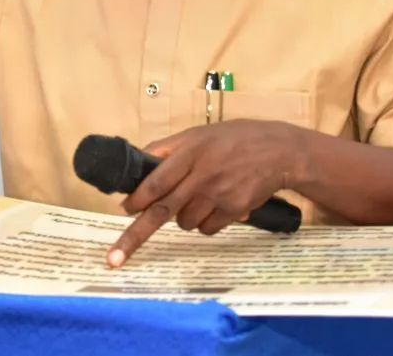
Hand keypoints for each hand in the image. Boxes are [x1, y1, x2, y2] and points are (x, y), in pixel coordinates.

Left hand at [107, 120, 303, 267]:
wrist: (278, 151)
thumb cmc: (233, 139)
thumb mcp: (197, 133)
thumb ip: (166, 147)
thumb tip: (138, 161)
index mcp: (189, 154)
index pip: (156, 182)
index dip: (137, 199)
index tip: (123, 210)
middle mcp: (201, 177)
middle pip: (162, 211)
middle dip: (135, 237)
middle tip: (114, 258)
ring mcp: (218, 196)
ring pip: (185, 223)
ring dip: (183, 217)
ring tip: (199, 198)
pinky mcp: (234, 210)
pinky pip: (207, 228)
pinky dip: (206, 222)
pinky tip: (217, 204)